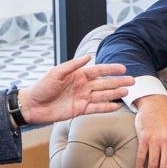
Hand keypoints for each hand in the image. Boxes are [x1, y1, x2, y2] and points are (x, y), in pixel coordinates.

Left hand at [19, 55, 133, 124]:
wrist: (33, 105)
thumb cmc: (42, 86)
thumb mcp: (56, 72)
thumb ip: (73, 65)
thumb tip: (89, 57)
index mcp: (78, 75)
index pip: (98, 71)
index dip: (111, 69)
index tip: (123, 68)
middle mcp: (83, 86)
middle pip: (104, 83)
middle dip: (119, 82)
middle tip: (133, 81)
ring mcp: (83, 98)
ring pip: (103, 96)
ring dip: (115, 94)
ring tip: (127, 92)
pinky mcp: (80, 110)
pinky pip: (96, 109)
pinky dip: (106, 108)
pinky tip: (116, 106)